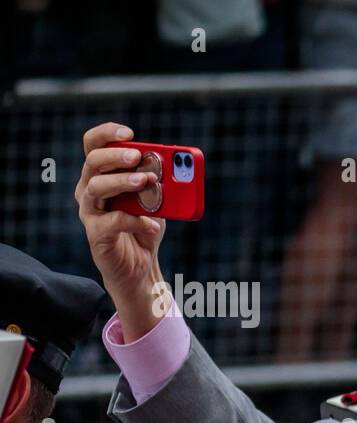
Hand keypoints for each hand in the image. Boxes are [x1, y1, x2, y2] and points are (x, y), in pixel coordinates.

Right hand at [75, 122, 168, 341]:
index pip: (93, 146)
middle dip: (116, 156)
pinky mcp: (97, 235)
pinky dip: (135, 220)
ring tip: (146, 182)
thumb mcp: (157, 201)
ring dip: (122, 182)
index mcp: (101, 175)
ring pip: (96, 188)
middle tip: (138, 157)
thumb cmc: (145, 226)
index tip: (128, 132)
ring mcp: (90, 213)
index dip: (106, 134)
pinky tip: (153, 224)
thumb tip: (178, 168)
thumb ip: (161, 183)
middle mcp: (89, 190)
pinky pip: (112, 222)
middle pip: (92, 163)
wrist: (141, 266)